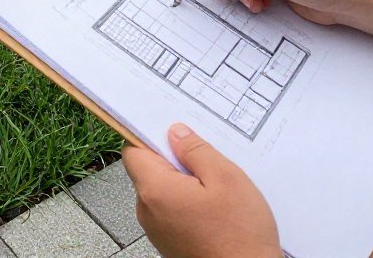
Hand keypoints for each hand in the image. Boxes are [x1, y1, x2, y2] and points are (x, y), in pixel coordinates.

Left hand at [123, 124, 280, 257]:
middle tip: (205, 160)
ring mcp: (157, 229)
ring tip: (214, 187)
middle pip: (148, 170)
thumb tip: (176, 133)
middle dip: (174, 160)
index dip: (152, 137)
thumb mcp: (226, 177)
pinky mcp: (170, 241)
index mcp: (154, 190)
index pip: (133, 151)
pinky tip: (213, 206)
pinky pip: (171, 210)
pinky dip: (187, 202)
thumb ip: (196, 150)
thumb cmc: (240, 236)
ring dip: (183, 182)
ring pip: (162, 190)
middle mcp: (148, 211)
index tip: (172, 131)